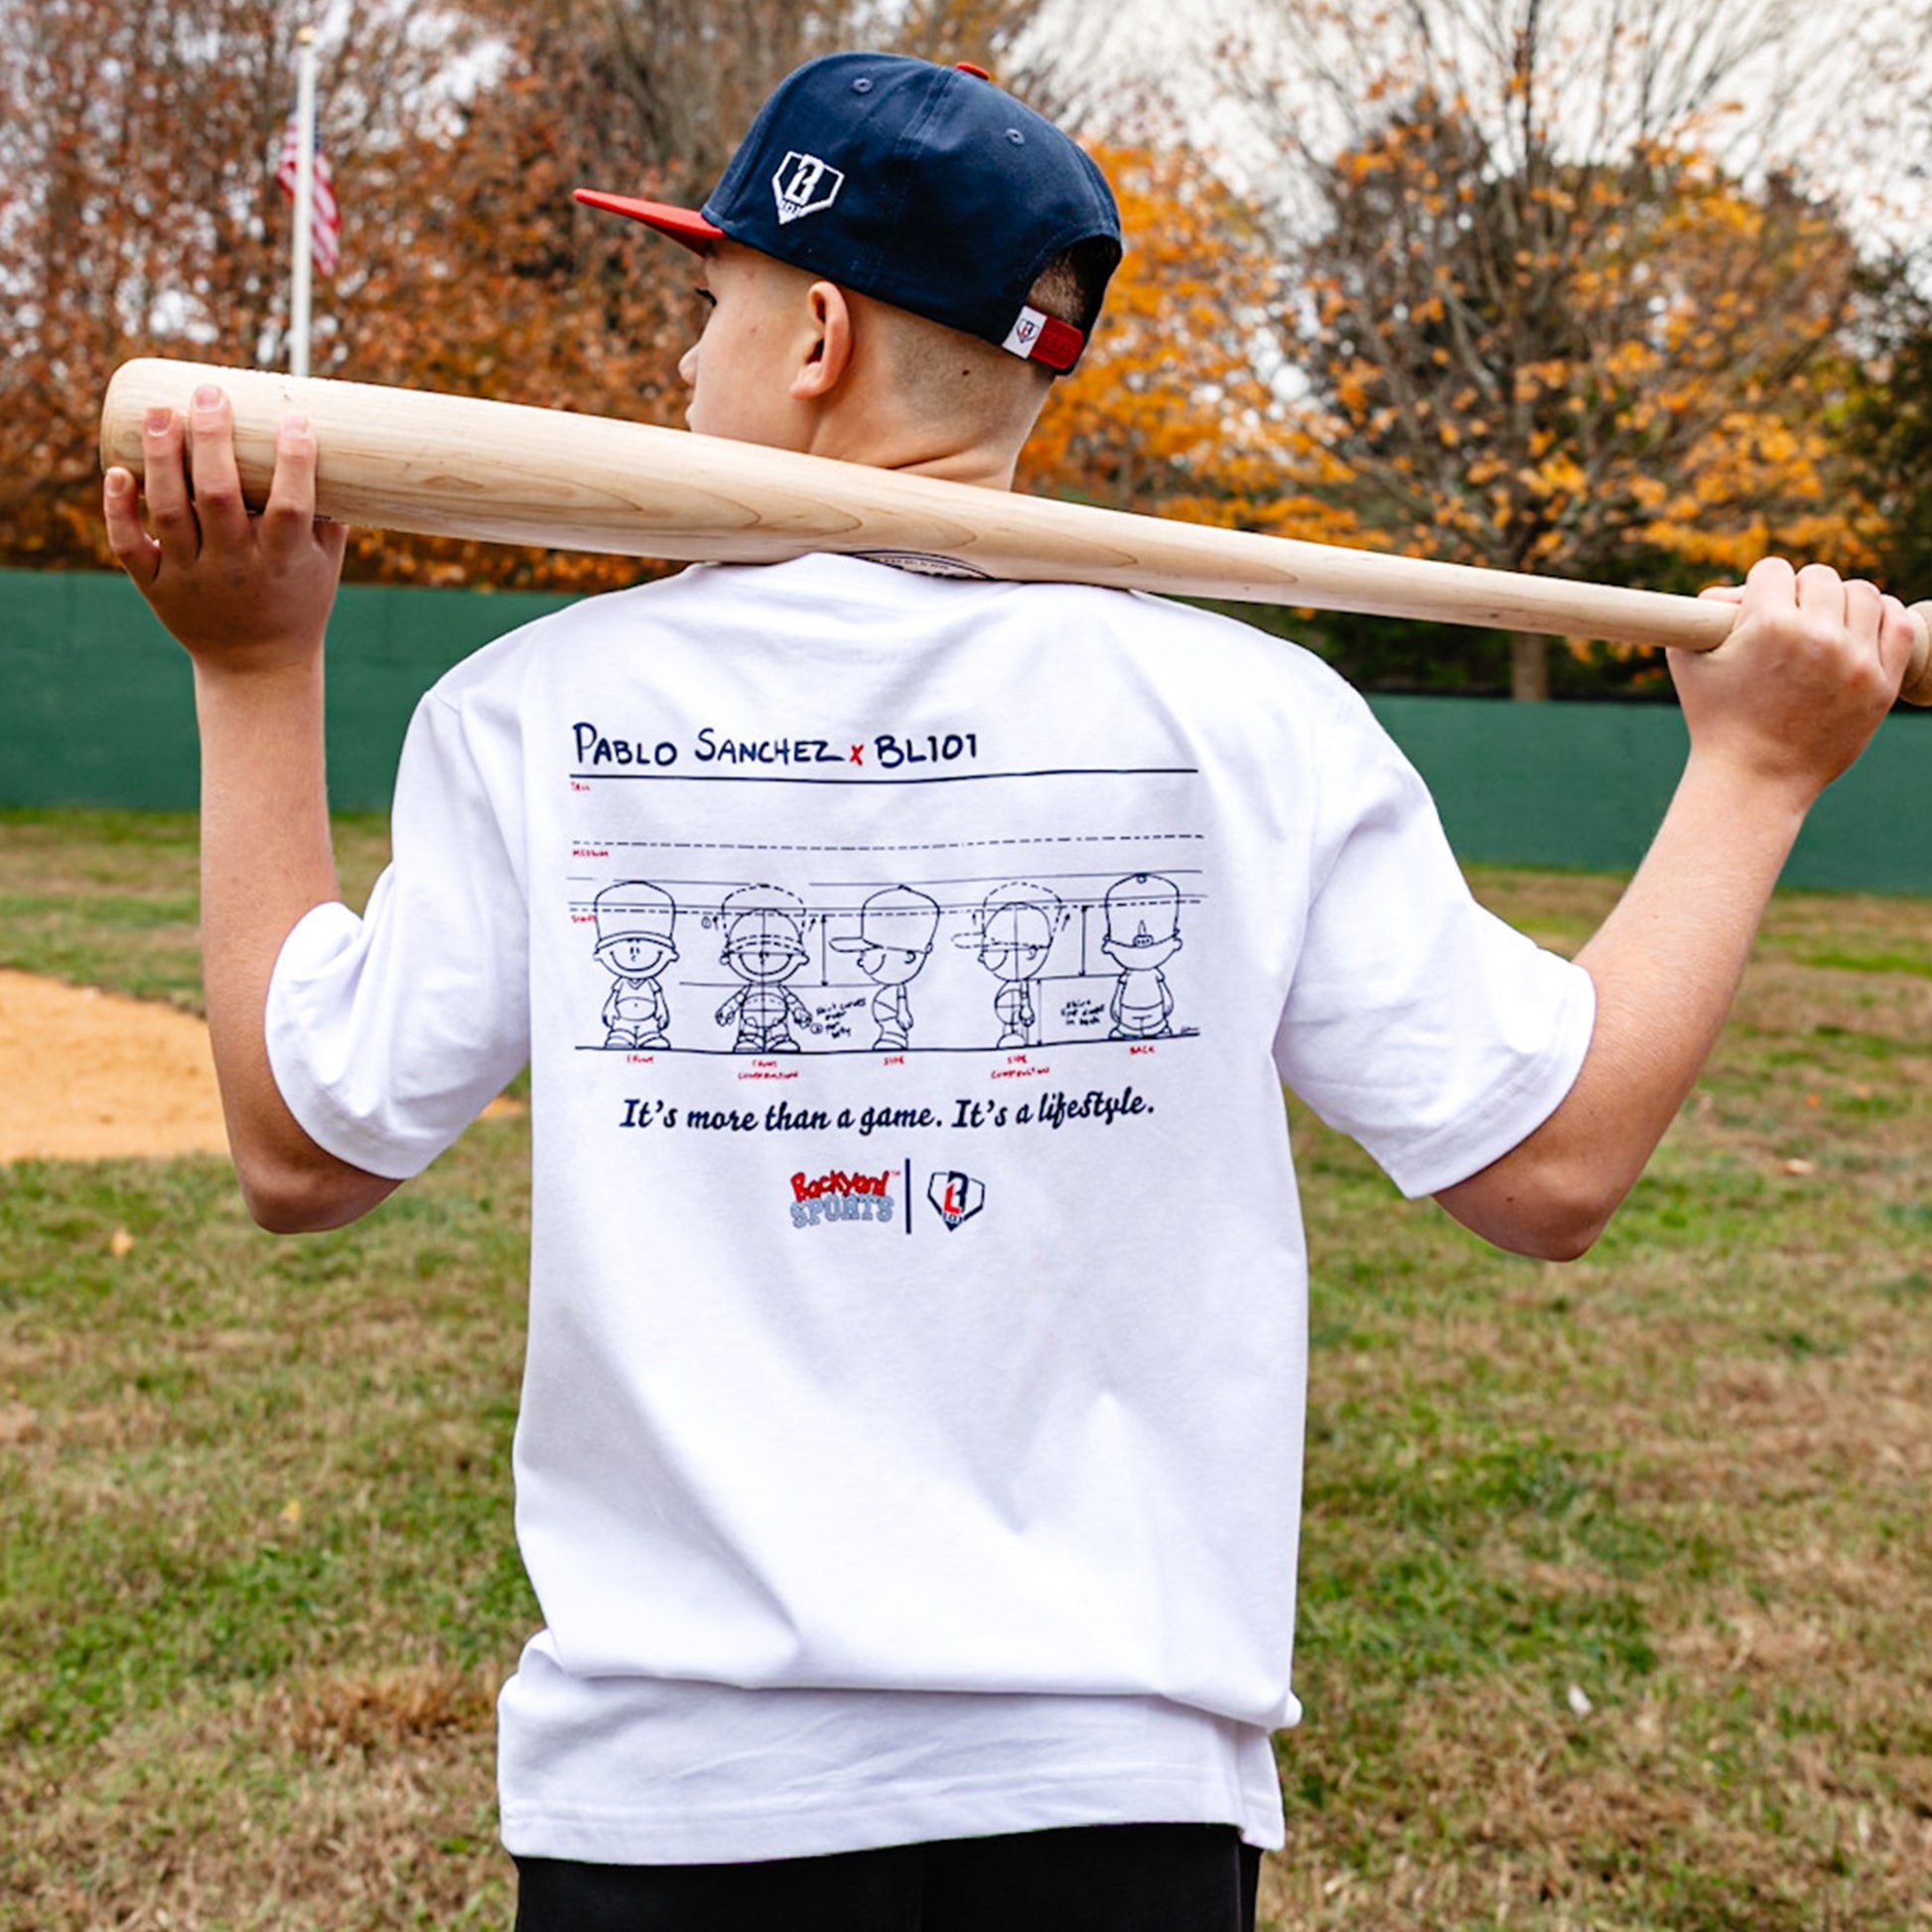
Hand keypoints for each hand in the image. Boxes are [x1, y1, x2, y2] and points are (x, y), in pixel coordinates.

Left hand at [103, 384, 346, 675]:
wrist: (257, 668)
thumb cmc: (296, 605)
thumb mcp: (325, 566)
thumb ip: (326, 512)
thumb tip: (335, 442)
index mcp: (284, 564)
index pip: (292, 508)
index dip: (294, 461)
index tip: (294, 420)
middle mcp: (237, 568)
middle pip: (219, 497)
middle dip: (213, 440)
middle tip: (210, 394)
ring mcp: (193, 577)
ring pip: (170, 511)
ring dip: (164, 458)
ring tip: (162, 412)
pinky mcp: (157, 586)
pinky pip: (131, 546)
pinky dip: (119, 511)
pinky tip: (118, 472)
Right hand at [1676, 557, 1915, 805]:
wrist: (1755, 780)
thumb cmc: (1715, 721)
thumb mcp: (1690, 661)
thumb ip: (1703, 610)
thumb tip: (1735, 591)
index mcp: (1768, 626)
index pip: (1773, 570)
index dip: (1760, 588)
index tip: (1756, 611)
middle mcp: (1817, 637)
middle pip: (1820, 577)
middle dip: (1800, 595)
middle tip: (1789, 623)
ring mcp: (1854, 661)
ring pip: (1863, 593)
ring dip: (1841, 603)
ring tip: (1825, 627)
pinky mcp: (1881, 684)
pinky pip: (1899, 624)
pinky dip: (1882, 617)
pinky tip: (1860, 630)